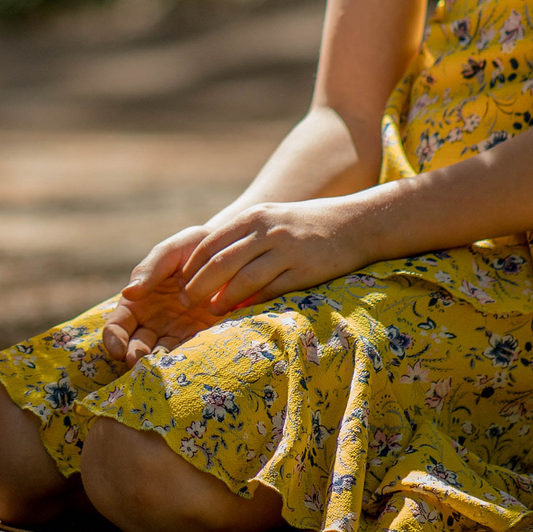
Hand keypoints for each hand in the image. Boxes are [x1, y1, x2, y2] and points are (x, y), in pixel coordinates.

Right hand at [102, 223, 243, 366]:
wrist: (229, 251)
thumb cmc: (191, 247)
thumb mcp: (168, 253)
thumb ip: (148, 271)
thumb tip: (128, 292)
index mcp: (138, 302)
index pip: (118, 326)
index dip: (114, 340)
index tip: (118, 350)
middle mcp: (154, 322)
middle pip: (137, 346)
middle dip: (135, 356)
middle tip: (139, 361)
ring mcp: (178, 331)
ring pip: (163, 354)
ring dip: (160, 364)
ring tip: (162, 367)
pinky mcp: (203, 335)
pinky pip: (192, 351)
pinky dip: (187, 359)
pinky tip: (187, 362)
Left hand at [105, 199, 373, 363]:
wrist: (354, 223)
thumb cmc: (303, 226)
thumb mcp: (268, 221)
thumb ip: (241, 239)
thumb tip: (208, 264)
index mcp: (253, 217)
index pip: (210, 243)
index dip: (190, 266)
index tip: (178, 284)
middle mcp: (266, 231)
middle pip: (220, 262)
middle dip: (198, 285)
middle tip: (185, 303)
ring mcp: (286, 250)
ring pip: (243, 278)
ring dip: (222, 299)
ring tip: (209, 312)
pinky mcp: (304, 270)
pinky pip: (271, 290)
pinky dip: (252, 303)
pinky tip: (241, 314)